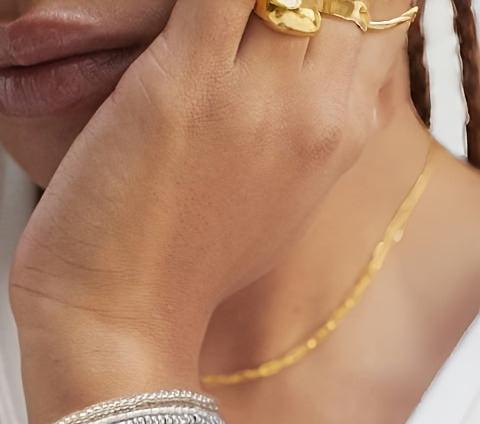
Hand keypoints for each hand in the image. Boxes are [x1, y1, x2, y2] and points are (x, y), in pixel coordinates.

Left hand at [10, 0, 414, 423]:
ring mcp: (256, 93)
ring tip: (191, 31)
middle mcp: (316, 106)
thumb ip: (298, 139)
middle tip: (220, 26)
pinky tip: (163, 15)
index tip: (262, 27)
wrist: (119, 327)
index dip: (317, 9)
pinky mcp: (184, 80)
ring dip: (232, 0)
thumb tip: (294, 89)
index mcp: (341, 134)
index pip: (369, 16)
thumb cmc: (177, 275)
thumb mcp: (270, 209)